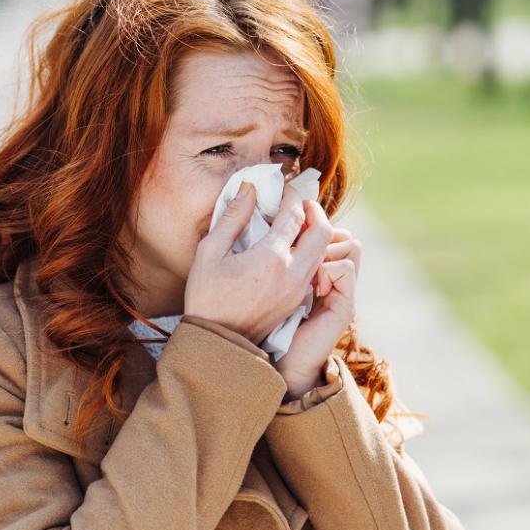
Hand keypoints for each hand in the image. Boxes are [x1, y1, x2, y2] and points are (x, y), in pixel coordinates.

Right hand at [185, 182, 330, 346]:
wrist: (218, 343)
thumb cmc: (207, 297)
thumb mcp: (209, 253)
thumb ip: (232, 217)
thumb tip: (249, 189)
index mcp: (271, 258)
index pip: (295, 215)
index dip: (292, 195)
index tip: (283, 187)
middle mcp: (292, 273)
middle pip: (323, 232)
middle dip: (314, 211)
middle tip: (300, 202)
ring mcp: (298, 289)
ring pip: (322, 251)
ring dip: (315, 232)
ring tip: (296, 222)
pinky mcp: (298, 300)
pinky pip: (314, 268)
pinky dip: (310, 251)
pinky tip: (292, 246)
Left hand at [275, 226, 360, 399]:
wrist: (273, 363)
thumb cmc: (260, 321)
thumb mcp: (265, 278)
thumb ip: (277, 254)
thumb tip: (270, 222)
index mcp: (314, 267)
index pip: (326, 229)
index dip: (312, 220)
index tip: (290, 223)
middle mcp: (331, 276)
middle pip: (341, 232)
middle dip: (320, 229)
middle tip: (296, 240)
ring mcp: (341, 290)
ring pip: (349, 244)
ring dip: (326, 246)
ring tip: (303, 264)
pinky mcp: (344, 304)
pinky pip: (345, 267)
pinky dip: (329, 267)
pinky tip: (312, 283)